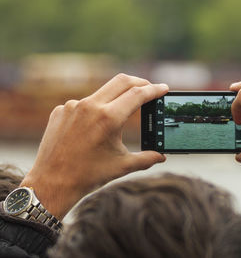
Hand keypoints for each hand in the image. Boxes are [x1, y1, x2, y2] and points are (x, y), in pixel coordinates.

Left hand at [20, 74, 168, 218]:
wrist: (51, 183)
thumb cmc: (88, 176)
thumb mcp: (122, 166)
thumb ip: (147, 158)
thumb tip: (162, 155)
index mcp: (108, 119)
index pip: (138, 94)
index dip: (154, 90)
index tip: (164, 88)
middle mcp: (90, 106)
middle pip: (122, 81)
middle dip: (140, 82)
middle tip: (149, 88)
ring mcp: (72, 106)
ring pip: (102, 92)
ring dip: (116, 97)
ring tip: (123, 111)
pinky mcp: (61, 110)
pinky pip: (83, 103)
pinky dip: (95, 109)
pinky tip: (95, 126)